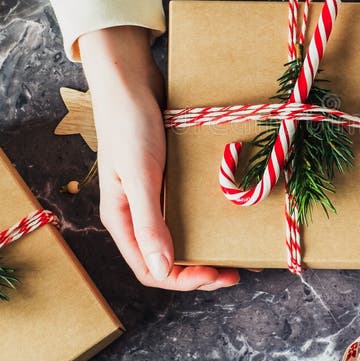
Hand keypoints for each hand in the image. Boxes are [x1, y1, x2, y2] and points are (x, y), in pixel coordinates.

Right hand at [78, 25, 239, 290]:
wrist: (130, 80)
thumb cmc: (129, 125)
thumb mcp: (140, 176)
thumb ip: (149, 223)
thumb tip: (162, 272)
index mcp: (122, 220)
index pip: (151, 270)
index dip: (184, 281)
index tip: (218, 275)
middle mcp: (137, 213)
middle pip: (168, 258)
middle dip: (200, 270)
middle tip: (234, 270)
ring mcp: (153, 195)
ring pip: (180, 235)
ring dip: (206, 247)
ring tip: (237, 250)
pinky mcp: (167, 177)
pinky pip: (189, 208)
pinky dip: (208, 219)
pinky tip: (229, 217)